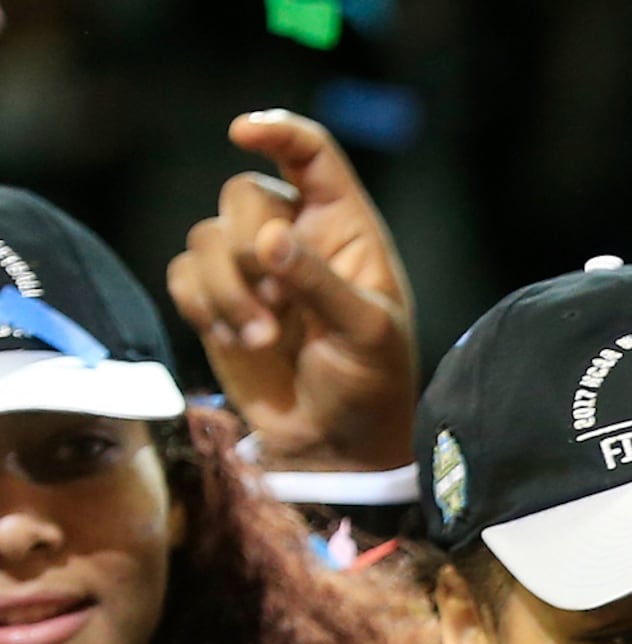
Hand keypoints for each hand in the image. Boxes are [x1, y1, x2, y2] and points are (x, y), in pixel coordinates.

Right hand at [163, 111, 416, 471]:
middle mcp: (294, 237)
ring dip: (226, 290)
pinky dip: (201, 306)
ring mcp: (251, 269)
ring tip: (263, 338)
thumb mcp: (367, 336)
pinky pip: (181, 273)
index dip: (278, 133)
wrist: (336, 444)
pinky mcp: (216, 300)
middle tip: (277, 303)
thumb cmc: (372, 386)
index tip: (242, 132)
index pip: (311, 156)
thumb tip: (269, 240)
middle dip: (249, 249)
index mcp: (345, 231)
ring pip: (205, 236)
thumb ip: (321, 284)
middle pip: (242, 194)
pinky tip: (238, 342)